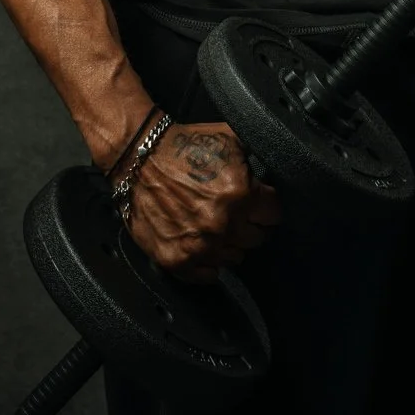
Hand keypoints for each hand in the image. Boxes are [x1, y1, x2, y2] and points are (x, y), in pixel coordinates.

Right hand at [125, 120, 281, 284]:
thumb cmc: (182, 147)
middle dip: (249, 225)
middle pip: (257, 238)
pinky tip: (203, 245)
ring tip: (215, 227)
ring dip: (229, 244)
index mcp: (241, 194)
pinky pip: (208, 276)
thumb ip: (257, 156)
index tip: (260, 205)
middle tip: (236, 214)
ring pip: (234, 258)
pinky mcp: (177, 260)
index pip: (274, 214)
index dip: (267, 206)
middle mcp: (223, 225)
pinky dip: (208, 263)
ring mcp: (200, 246)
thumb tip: (276, 167)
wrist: (138, 158)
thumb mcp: (229, 138)